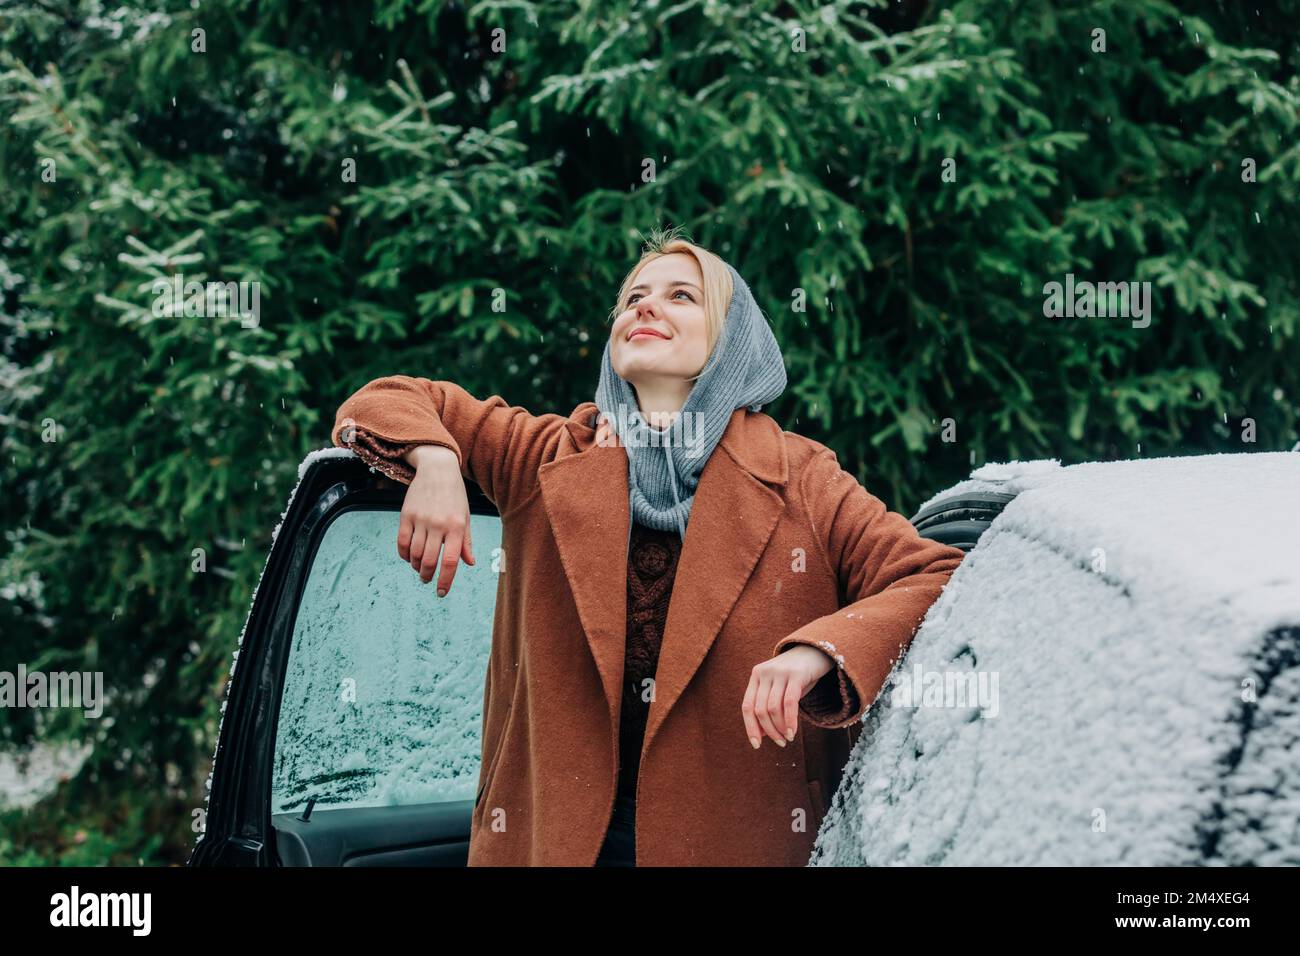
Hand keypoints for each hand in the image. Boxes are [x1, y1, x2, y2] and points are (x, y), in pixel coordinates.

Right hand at [398, 444, 474, 594]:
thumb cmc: (455, 496)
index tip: (441, 593)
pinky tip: (410, 557)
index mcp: (456, 526)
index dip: (445, 580)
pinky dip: (405, 555)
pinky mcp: (406, 515)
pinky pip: (402, 542)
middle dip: (428, 576)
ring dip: (417, 566)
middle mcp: (438, 524)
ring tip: (421, 568)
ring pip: (415, 554)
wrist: (437, 469)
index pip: (450, 561)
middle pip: (430, 561)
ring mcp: (421, 519)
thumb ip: (465, 541)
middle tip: (428, 580)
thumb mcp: (465, 517)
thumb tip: (469, 563)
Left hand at [742, 645, 834, 748]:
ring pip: (773, 708)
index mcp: (756, 675)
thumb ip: (770, 706)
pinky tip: (793, 731)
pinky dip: (789, 721)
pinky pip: (789, 702)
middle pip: (760, 710)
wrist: (817, 649)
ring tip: (788, 738)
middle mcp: (764, 672)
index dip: (751, 728)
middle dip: (769, 731)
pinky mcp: (796, 674)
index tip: (757, 745)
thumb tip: (764, 734)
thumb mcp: (781, 688)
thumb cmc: (798, 675)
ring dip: (780, 728)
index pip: (747, 706)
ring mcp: (779, 672)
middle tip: (781, 743)